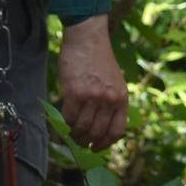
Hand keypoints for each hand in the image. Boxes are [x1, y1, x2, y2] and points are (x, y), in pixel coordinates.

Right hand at [57, 15, 127, 149]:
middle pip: (97, 133)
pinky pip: (69, 117)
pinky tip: (64, 120)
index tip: (96, 147)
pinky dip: (65, 123)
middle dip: (87, 142)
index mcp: (122, 98)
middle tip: (79, 142)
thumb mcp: (114, 82)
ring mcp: (92, 97)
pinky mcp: (75, 93)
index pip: (117, 131)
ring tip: (70, 133)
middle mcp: (109, 100)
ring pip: (82, 128)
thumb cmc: (99, 59)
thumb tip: (99, 128)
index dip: (105, 144)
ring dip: (75, 134)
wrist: (87, 37)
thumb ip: (111, 102)